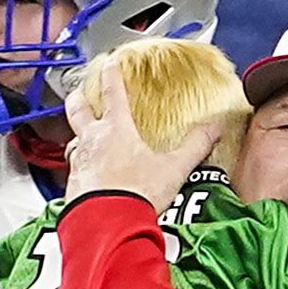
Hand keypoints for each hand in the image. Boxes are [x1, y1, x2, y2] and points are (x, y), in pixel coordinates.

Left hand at [63, 59, 208, 211]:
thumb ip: (195, 146)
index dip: (111, 74)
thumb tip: (215, 127)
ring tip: (86, 138)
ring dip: (78, 137)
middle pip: (78, 110)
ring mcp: (79, 164)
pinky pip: (74, 171)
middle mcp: (92, 141)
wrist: (108, 226)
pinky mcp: (72, 187)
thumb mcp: (173, 168)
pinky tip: (89, 176)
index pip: (112, 92)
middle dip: (79, 98)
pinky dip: (81, 169)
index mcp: (116, 129)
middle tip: (80, 94)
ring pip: (73, 142)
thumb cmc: (136, 193)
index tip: (109, 62)